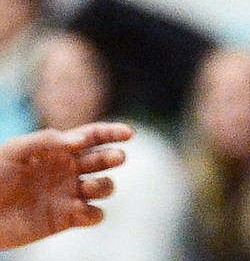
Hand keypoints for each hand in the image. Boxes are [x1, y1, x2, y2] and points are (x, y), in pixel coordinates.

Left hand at [0, 123, 131, 247]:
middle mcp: (69, 170)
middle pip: (103, 160)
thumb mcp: (16, 149)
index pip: (93, 136)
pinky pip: (92, 216)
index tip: (128, 134)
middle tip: (116, 158)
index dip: (113, 133)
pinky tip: (82, 209)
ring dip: (103, 185)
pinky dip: (94, 213)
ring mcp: (68, 195)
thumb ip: (49, 141)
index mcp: (60, 149)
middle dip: (113, 157)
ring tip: (87, 186)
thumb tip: (81, 140)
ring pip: (103, 187)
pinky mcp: (64, 220)